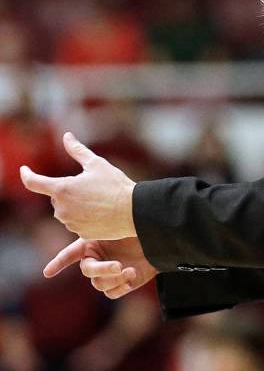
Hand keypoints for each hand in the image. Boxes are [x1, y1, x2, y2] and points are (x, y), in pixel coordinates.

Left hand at [20, 132, 136, 240]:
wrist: (133, 212)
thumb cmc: (115, 185)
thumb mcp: (96, 163)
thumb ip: (77, 150)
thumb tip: (67, 136)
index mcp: (62, 189)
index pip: (34, 182)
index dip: (26, 175)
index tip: (24, 170)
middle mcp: (62, 208)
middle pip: (57, 197)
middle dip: (69, 190)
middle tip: (91, 186)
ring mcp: (70, 223)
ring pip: (67, 210)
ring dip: (76, 204)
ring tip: (99, 200)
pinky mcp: (80, 233)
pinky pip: (77, 222)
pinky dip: (85, 216)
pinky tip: (101, 212)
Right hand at [43, 236, 157, 298]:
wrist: (160, 241)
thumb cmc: (139, 227)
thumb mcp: (123, 224)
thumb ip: (108, 229)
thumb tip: (97, 229)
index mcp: (91, 243)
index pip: (70, 253)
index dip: (58, 263)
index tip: (47, 273)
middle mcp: (96, 259)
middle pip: (88, 271)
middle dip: (102, 269)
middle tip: (118, 266)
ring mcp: (107, 273)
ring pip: (99, 284)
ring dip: (113, 279)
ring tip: (129, 270)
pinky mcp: (119, 284)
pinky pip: (111, 293)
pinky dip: (120, 287)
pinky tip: (130, 277)